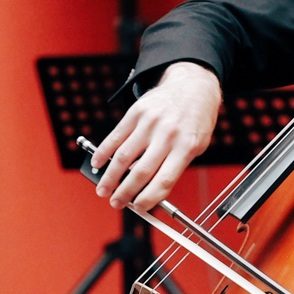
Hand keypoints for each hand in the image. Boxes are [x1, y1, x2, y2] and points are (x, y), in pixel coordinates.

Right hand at [91, 62, 221, 210]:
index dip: (149, 198)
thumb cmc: (195, 120)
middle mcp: (167, 134)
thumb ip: (175, 166)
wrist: (193, 86)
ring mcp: (150, 123)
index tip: (138, 207)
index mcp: (186, 147)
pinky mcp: (136, 112)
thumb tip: (149, 190)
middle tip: (116, 202)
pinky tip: (97, 162)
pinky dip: (103, 152)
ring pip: (123, 156)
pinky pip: (115, 136)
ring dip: (110, 177)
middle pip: (140, 171)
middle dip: (125, 192)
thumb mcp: (196, 146)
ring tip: (103, 189)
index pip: (164, 180)